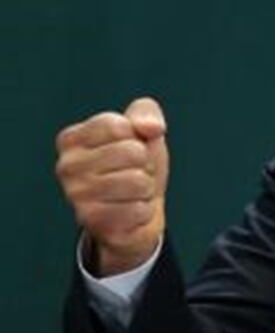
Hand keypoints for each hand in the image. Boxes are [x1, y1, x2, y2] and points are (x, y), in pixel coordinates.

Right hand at [55, 98, 169, 275]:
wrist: (138, 209)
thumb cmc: (136, 165)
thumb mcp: (144, 130)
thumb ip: (146, 112)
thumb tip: (150, 127)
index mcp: (72, 139)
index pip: (118, 125)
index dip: (138, 136)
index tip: (130, 147)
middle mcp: (67, 166)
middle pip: (131, 152)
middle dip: (145, 163)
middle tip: (134, 172)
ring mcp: (76, 194)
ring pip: (137, 181)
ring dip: (146, 187)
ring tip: (132, 191)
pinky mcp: (91, 220)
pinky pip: (138, 208)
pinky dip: (143, 210)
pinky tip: (129, 210)